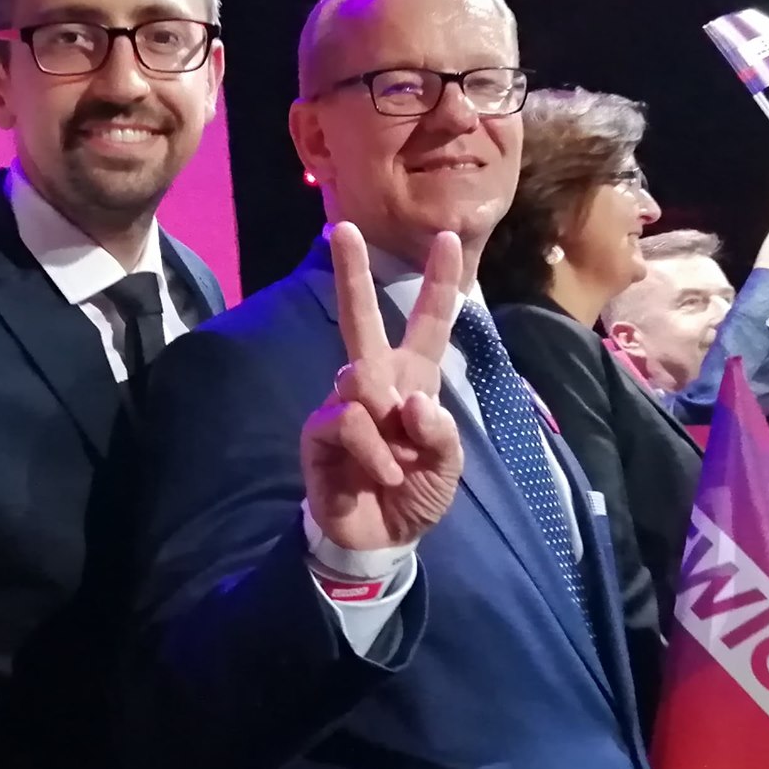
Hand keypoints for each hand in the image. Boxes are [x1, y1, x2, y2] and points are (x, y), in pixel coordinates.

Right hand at [301, 224, 464, 552]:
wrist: (380, 538)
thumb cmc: (416, 492)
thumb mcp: (447, 466)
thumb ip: (440, 433)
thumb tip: (413, 403)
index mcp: (413, 379)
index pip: (428, 324)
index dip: (439, 283)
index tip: (449, 238)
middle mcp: (375, 380)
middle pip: (361, 318)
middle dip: (351, 273)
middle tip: (342, 229)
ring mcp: (342, 403)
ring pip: (359, 378)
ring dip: (385, 422)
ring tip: (396, 463)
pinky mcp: (318, 431)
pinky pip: (346, 420)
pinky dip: (373, 451)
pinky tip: (381, 474)